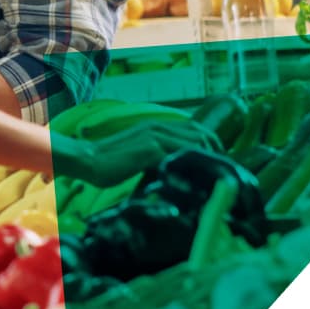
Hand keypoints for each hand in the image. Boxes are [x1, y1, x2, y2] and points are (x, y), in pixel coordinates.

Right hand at [77, 121, 223, 187]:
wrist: (88, 160)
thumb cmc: (110, 162)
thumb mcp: (139, 152)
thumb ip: (158, 154)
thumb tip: (176, 169)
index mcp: (158, 125)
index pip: (198, 128)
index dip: (213, 144)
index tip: (218, 163)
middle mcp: (160, 127)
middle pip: (202, 135)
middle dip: (217, 154)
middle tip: (222, 174)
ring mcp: (156, 137)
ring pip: (196, 145)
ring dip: (208, 162)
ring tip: (214, 179)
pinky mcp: (150, 150)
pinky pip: (180, 157)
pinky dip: (191, 169)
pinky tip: (197, 182)